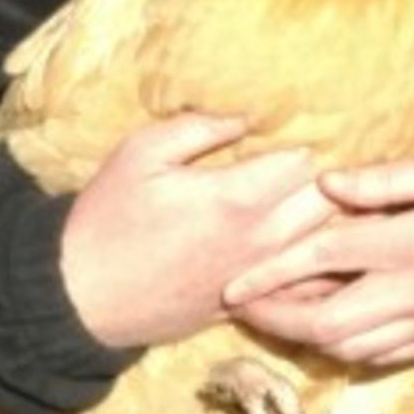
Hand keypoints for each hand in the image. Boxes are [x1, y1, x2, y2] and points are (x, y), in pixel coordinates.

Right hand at [59, 114, 330, 347]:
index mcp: (235, 199)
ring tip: (330, 191)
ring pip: (325, 242)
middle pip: (329, 201)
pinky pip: (308, 282)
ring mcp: (260, 276)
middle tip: (326, 155)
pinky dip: (320, 261)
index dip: (312, 137)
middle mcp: (260, 240)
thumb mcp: (140, 154)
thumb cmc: (107, 218)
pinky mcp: (254, 302)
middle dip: (331, 175)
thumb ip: (200, 127)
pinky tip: (318, 240)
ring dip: (331, 215)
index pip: (307, 160)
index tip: (309, 123)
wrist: (82, 298)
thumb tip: (251, 112)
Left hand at [220, 153, 413, 366]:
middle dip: (274, 318)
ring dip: (301, 337)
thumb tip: (328, 184)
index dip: (273, 267)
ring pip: (346, 348)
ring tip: (271, 316)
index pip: (326, 257)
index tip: (234, 277)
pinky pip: (376, 358)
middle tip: (239, 305)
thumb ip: (388, 181)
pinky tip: (322, 330)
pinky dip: (340, 349)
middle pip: (325, 322)